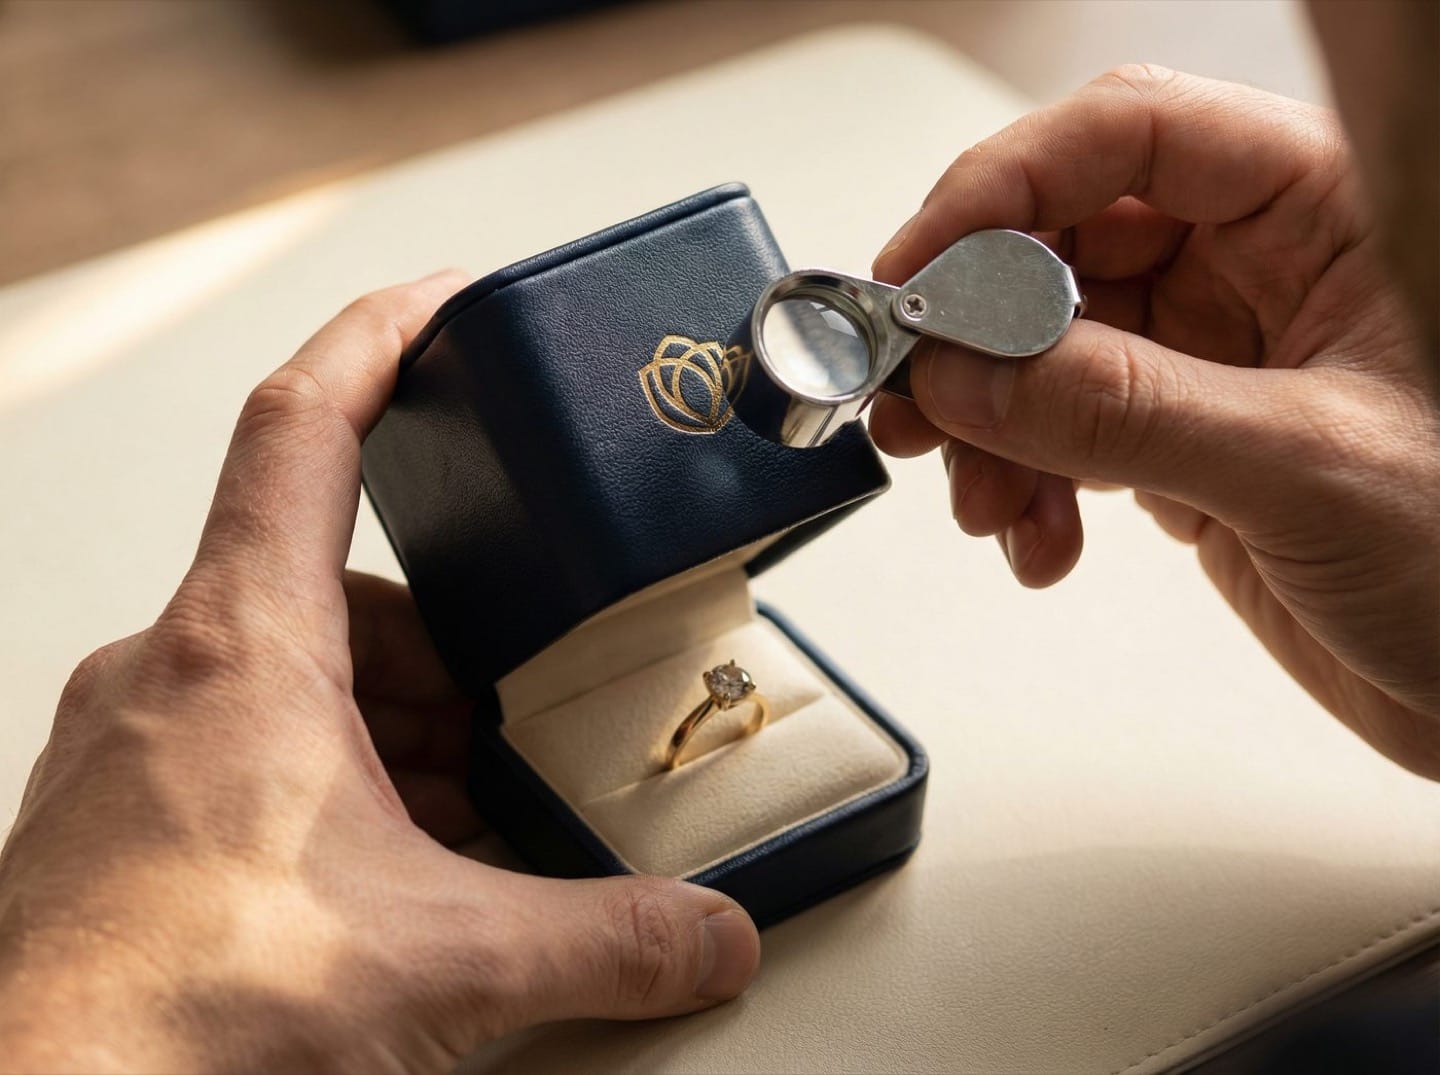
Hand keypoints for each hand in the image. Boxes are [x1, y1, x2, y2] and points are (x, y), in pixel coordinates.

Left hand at [0, 272, 759, 1072]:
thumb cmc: (166, 1018)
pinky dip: (336, 789)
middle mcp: (177, 673)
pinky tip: (391, 878)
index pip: (304, 425)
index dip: (381, 336)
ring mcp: (143, 747)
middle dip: (449, 655)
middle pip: (339, 588)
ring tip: (465, 824)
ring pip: (297, 679)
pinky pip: (253, 753)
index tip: (446, 299)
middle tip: (519, 717)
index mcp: (245, 646)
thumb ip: (605, 940)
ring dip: (395, 735)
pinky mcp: (130, 820)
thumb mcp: (442, 961)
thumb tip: (708, 935)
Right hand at [869, 67, 1439, 777]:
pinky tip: (1041, 540)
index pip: (1130, 138)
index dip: (1004, 189)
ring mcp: (1217, 357)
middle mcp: (1260, 269)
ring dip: (992, 429)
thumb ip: (1124, 412)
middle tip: (914, 401)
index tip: (915, 273)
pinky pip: (1065, 435)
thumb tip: (969, 374)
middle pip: (1062, 246)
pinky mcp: (1186, 440)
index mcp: (1324, 212)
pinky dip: (1029, 486)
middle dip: (975, 335)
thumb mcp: (1303, 468)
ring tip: (988, 504)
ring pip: (1045, 351)